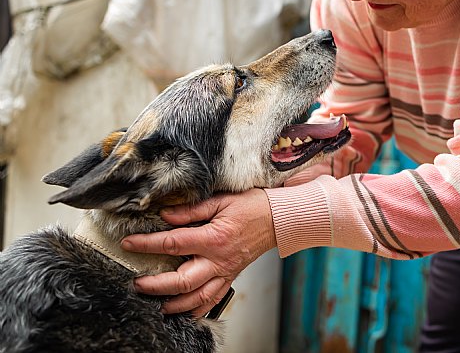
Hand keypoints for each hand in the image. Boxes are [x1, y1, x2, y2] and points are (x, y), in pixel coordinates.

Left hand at [121, 188, 274, 316]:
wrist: (278, 219)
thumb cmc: (252, 207)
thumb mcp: (221, 200)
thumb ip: (191, 210)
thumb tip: (165, 216)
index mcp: (213, 238)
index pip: (173, 244)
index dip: (147, 244)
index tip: (129, 243)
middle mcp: (218, 260)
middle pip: (182, 281)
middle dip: (155, 285)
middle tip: (136, 282)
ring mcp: (225, 272)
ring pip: (196, 298)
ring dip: (173, 304)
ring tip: (155, 302)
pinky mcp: (230, 278)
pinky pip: (212, 300)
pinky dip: (196, 310)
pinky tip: (182, 311)